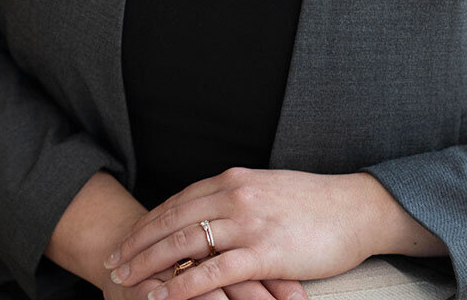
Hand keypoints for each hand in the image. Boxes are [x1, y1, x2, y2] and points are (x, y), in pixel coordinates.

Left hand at [101, 166, 379, 298]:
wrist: (355, 208)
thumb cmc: (314, 203)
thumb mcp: (267, 190)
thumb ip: (236, 198)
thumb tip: (209, 211)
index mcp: (234, 179)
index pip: (178, 200)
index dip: (148, 221)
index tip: (125, 239)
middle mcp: (235, 195)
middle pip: (172, 219)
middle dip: (137, 243)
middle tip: (111, 263)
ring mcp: (249, 222)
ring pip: (185, 242)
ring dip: (149, 263)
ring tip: (124, 281)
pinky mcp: (264, 251)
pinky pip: (213, 271)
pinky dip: (183, 284)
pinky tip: (162, 296)